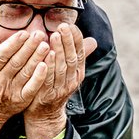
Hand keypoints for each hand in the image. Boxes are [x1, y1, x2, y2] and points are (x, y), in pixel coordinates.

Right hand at [0, 28, 50, 138]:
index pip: (1, 55)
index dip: (13, 44)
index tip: (25, 33)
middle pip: (15, 62)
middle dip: (29, 47)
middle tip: (40, 35)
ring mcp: (10, 92)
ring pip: (25, 72)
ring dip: (37, 58)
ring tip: (46, 46)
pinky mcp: (21, 100)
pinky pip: (32, 87)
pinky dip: (39, 76)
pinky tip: (46, 65)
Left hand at [24, 24, 96, 138]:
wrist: (45, 114)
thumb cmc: (55, 87)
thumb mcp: (70, 72)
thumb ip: (77, 55)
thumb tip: (93, 40)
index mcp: (79, 73)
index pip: (81, 53)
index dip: (77, 39)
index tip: (71, 25)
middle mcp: (73, 80)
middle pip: (72, 58)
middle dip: (68, 41)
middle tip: (63, 26)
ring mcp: (61, 88)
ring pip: (62, 67)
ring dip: (59, 50)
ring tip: (54, 35)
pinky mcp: (48, 95)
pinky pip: (49, 79)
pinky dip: (49, 66)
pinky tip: (46, 55)